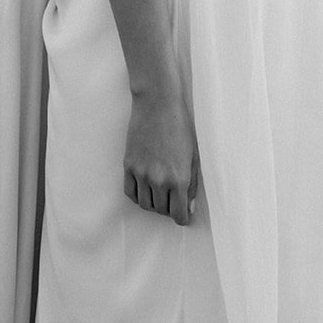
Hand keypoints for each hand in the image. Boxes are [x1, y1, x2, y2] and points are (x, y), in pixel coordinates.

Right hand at [124, 88, 198, 226]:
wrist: (158, 104)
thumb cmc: (180, 127)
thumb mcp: (193, 156)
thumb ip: (192, 184)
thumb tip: (188, 207)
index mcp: (179, 179)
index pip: (178, 215)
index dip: (181, 217)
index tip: (181, 213)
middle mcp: (159, 180)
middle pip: (161, 210)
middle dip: (168, 208)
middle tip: (172, 197)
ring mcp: (141, 173)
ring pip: (145, 204)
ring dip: (153, 203)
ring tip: (159, 191)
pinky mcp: (128, 165)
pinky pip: (130, 192)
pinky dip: (137, 195)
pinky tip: (144, 188)